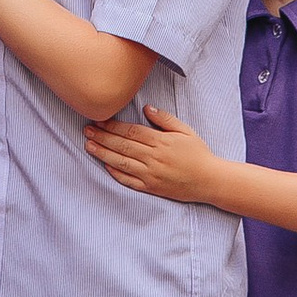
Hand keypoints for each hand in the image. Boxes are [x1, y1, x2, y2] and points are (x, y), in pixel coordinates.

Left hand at [84, 101, 218, 203]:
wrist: (210, 181)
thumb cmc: (199, 153)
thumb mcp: (185, 130)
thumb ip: (165, 119)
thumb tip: (146, 108)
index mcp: (161, 141)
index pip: (131, 131)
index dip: (113, 126)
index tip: (99, 120)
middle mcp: (153, 158)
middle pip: (122, 145)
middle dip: (102, 137)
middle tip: (86, 130)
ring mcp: (151, 174)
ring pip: (122, 162)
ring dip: (103, 153)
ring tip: (89, 145)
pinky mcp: (151, 188)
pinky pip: (129, 181)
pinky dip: (116, 173)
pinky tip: (105, 165)